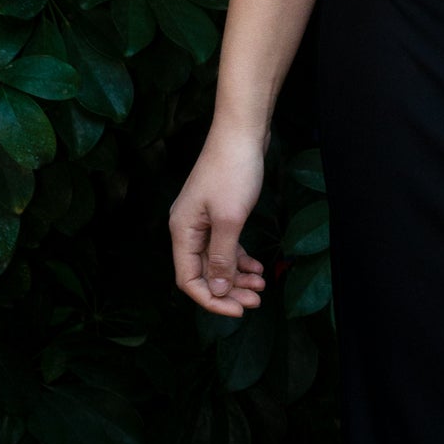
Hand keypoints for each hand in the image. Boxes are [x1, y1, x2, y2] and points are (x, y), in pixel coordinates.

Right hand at [170, 126, 268, 317]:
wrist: (241, 133)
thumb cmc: (233, 171)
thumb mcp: (230, 220)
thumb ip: (222, 257)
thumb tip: (217, 289)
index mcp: (182, 231)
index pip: (188, 279)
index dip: (211, 299)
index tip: (239, 310)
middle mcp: (187, 228)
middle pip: (202, 273)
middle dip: (228, 291)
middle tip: (256, 301)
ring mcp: (202, 220)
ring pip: (216, 260)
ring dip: (237, 277)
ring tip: (262, 286)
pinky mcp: (218, 212)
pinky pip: (225, 245)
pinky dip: (240, 259)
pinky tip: (258, 267)